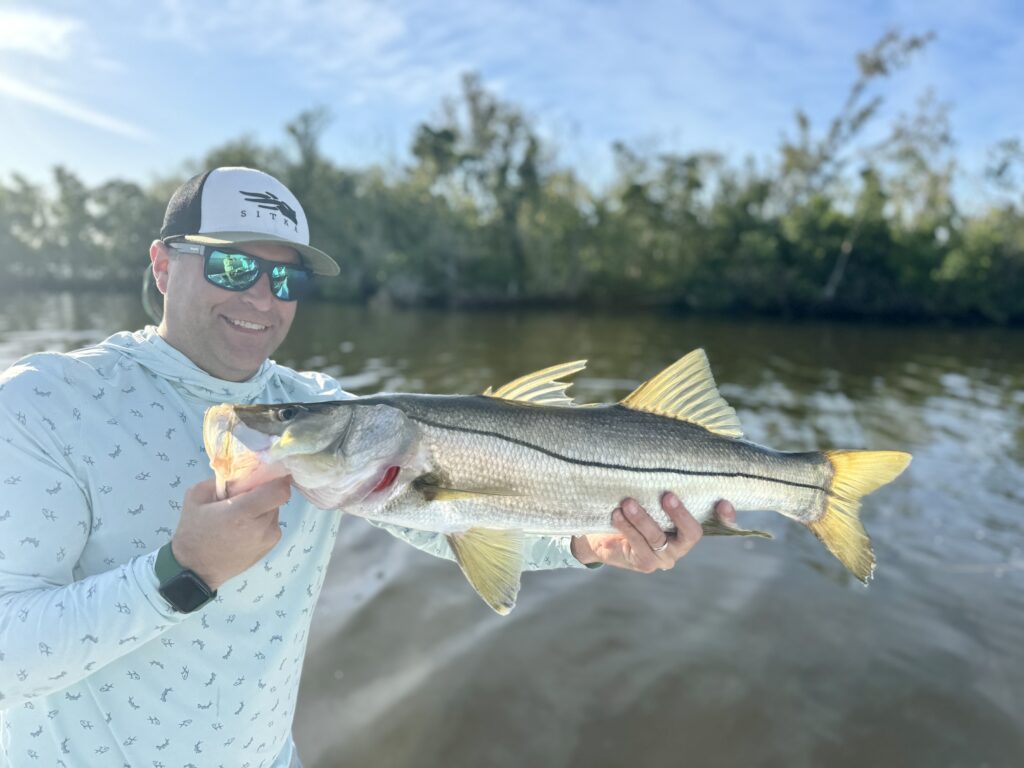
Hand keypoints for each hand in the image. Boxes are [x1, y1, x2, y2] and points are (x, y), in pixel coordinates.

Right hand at [170, 476, 290, 590]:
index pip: (280, 490)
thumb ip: (220, 480)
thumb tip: (242, 473)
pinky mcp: (270, 548)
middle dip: (264, 493)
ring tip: (241, 516)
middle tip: (244, 497)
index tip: (267, 474)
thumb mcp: (196, 496)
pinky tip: (244, 529)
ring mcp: (268, 539)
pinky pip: (272, 525)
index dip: (277, 479)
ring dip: (263, 508)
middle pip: (276, 498)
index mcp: (242, 512)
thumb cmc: (193, 531)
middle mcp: (261, 526)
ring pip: (275, 511)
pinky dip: (262, 522)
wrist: (195, 569)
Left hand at [571, 493, 735, 572]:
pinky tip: (617, 514)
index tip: (723, 502)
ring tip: (628, 502)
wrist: (607, 536)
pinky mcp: (646, 564)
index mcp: (690, 525)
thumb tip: (660, 453)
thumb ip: (660, 485)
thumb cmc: (634, 508)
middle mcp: (683, 544)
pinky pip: (638, 545)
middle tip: (667, 495)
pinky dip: (627, 527)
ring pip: (657, 538)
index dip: (726, 517)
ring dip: (642, 519)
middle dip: (680, 514)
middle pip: (691, 533)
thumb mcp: (650, 496)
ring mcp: (666, 557)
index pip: (719, 524)